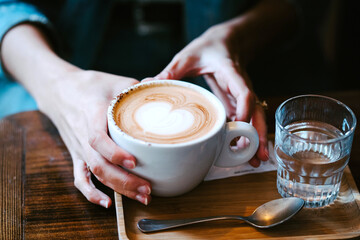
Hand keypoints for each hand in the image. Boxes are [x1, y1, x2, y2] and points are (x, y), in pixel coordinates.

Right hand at [40, 70, 151, 206]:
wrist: (61, 91)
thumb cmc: (91, 85)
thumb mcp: (116, 81)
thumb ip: (138, 87)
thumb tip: (164, 86)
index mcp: (92, 115)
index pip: (98, 139)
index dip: (114, 153)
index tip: (134, 161)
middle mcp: (83, 136)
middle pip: (99, 165)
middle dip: (124, 180)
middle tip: (148, 189)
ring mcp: (79, 148)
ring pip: (94, 174)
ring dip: (117, 188)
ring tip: (141, 197)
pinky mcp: (77, 154)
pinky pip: (80, 178)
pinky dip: (91, 193)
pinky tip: (107, 203)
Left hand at [155, 24, 268, 166]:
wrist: (225, 43)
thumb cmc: (208, 48)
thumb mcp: (188, 56)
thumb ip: (172, 70)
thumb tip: (148, 82)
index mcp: (232, 74)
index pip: (244, 93)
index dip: (244, 110)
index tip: (239, 126)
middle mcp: (241, 87)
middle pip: (256, 112)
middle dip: (259, 134)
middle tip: (258, 156)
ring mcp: (241, 97)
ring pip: (255, 118)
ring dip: (257, 139)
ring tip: (255, 161)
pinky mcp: (236, 103)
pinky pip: (245, 120)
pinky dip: (247, 135)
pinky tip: (243, 151)